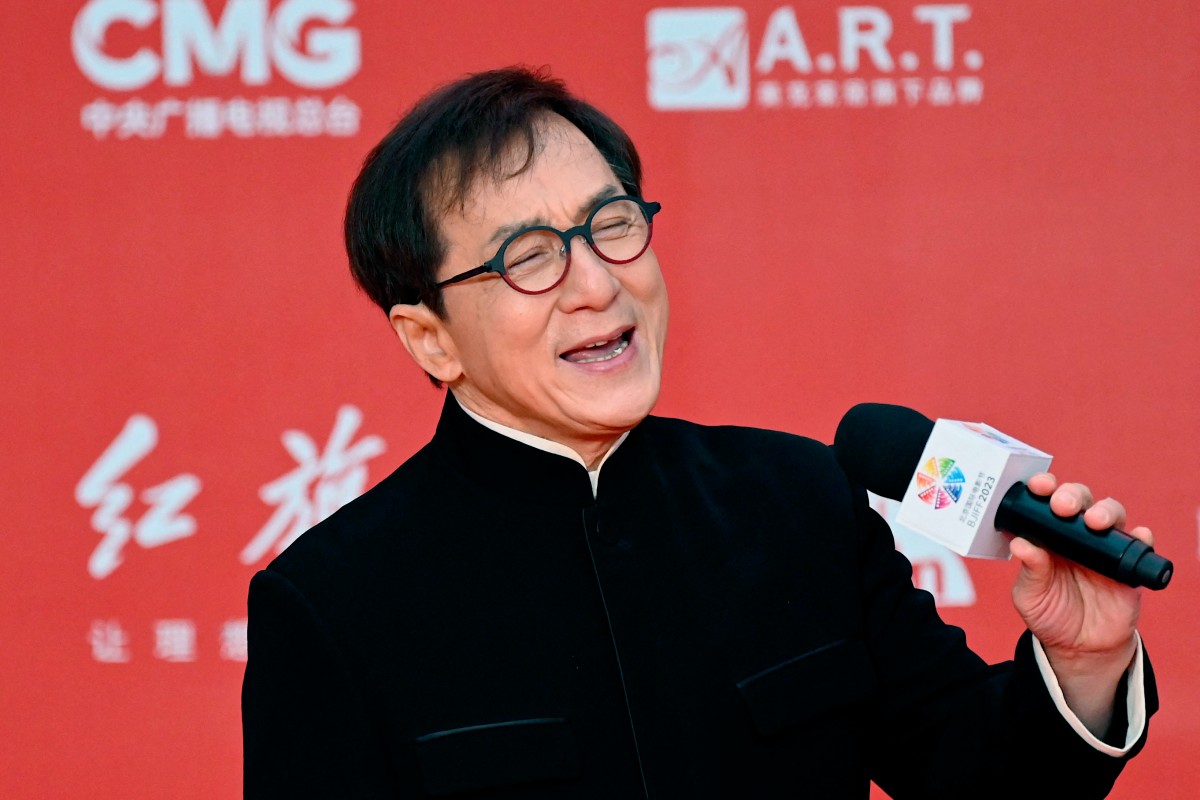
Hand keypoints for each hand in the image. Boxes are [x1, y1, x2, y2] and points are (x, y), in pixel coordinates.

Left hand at [1009, 472, 1146, 733]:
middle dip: (1071, 495)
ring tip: (1095, 522)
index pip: (1045, 501)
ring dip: (1105, 511)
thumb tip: (1020, 545)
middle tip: (1063, 505)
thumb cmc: (1049, 612)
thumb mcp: (1030, 596)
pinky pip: (1140, 543)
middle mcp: (1076, 533)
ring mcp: (1104, 547)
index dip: (1043, 488)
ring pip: (1111, 514)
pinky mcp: (1128, 565)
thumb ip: (1030, 571)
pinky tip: (1138, 535)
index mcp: (1047, 534)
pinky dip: (1141, 536)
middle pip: (1079, 500)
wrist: (1080, 646)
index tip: (1037, 487)